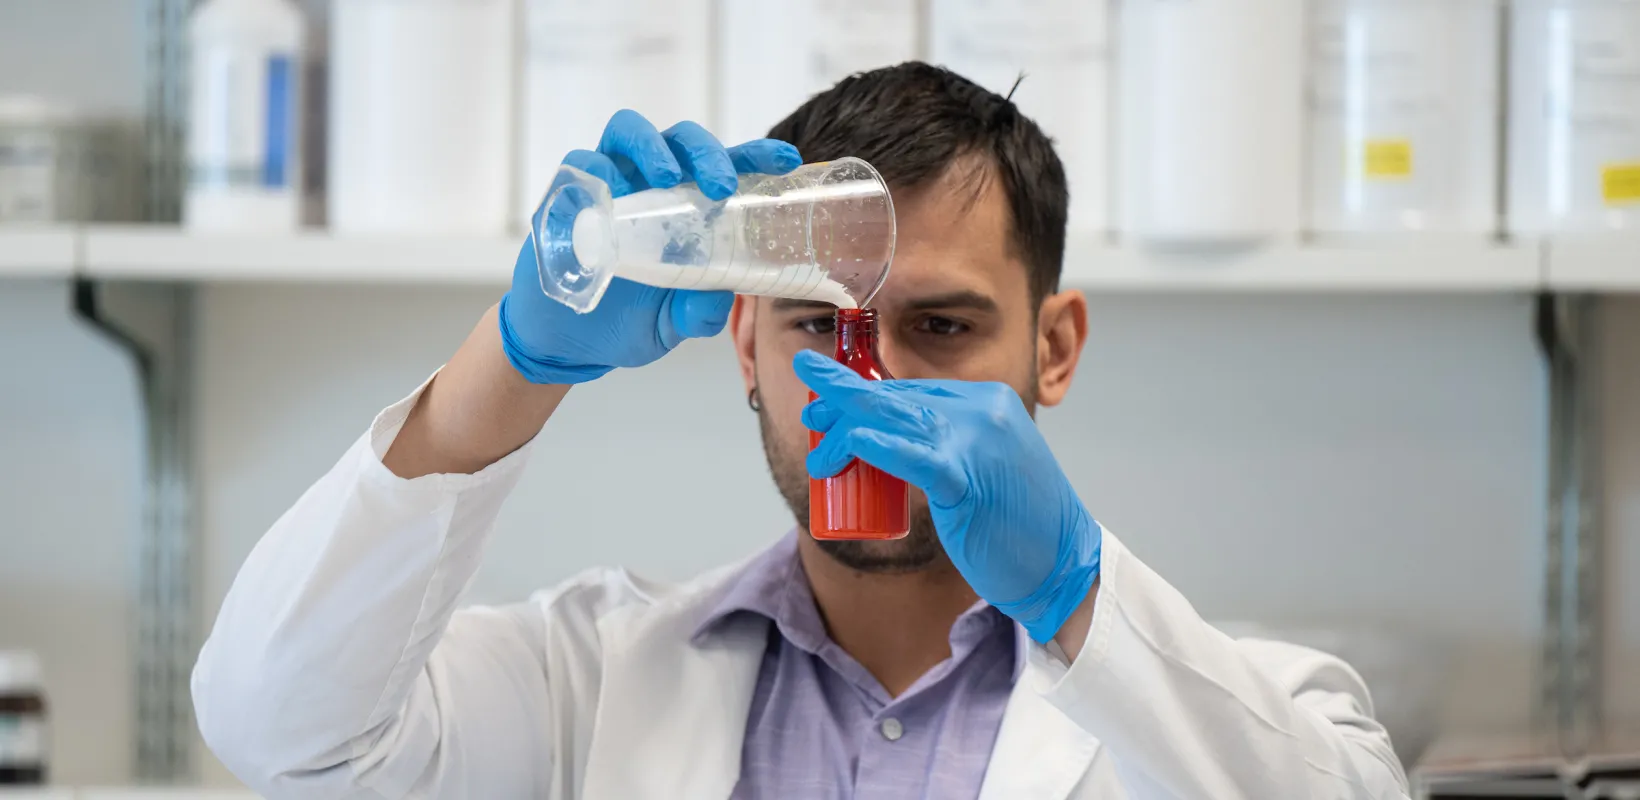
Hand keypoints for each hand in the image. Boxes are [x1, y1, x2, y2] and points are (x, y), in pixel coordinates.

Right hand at [500, 110, 801, 383]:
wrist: (568, 341)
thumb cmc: (628, 321)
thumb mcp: (673, 324)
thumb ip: (699, 313)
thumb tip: (722, 296)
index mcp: (688, 205)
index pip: (726, 167)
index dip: (756, 156)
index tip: (787, 161)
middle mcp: (651, 183)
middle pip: (681, 139)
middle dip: (704, 152)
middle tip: (719, 186)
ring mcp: (609, 181)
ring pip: (629, 131)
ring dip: (651, 147)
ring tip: (666, 178)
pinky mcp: (568, 192)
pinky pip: (580, 164)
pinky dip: (595, 170)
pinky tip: (609, 194)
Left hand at [796, 350, 1100, 642]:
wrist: (1065, 567)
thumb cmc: (1021, 526)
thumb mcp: (987, 468)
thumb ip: (953, 447)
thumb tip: (896, 444)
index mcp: (989, 403)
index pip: (914, 390)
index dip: (866, 396)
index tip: (831, 404)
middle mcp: (984, 412)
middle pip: (898, 398)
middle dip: (844, 398)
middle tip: (808, 404)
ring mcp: (979, 442)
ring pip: (897, 420)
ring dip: (845, 428)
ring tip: (813, 434)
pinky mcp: (969, 479)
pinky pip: (916, 456)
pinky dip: (879, 447)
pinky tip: (852, 442)